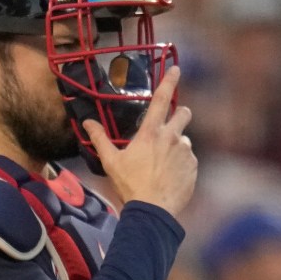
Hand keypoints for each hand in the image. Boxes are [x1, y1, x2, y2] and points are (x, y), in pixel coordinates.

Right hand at [84, 66, 197, 217]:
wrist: (152, 211)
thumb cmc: (130, 185)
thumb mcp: (111, 161)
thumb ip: (99, 139)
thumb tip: (87, 122)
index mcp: (151, 133)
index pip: (162, 99)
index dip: (169, 81)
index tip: (176, 68)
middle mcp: (172, 138)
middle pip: (184, 113)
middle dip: (180, 114)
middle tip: (170, 127)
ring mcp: (186, 153)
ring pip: (185, 140)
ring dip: (177, 146)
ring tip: (162, 164)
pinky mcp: (194, 167)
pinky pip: (190, 159)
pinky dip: (181, 164)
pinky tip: (169, 176)